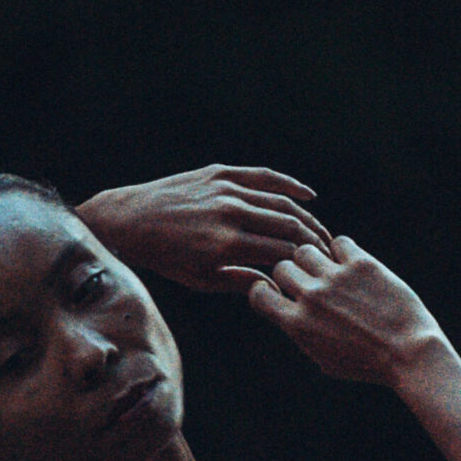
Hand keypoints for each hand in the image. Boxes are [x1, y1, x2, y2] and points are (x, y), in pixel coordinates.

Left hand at [76, 165, 333, 293]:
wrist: (130, 220)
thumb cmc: (166, 258)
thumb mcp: (201, 280)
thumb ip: (241, 281)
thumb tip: (277, 287)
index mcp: (225, 246)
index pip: (281, 254)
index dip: (304, 264)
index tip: (319, 274)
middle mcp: (229, 214)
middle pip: (288, 226)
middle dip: (314, 242)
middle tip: (330, 255)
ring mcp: (225, 190)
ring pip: (280, 202)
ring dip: (307, 218)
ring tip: (322, 233)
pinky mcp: (220, 173)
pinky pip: (264, 176)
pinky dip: (289, 185)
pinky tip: (309, 196)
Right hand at [217, 235, 446, 387]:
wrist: (409, 353)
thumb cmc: (368, 364)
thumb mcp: (325, 360)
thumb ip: (303, 334)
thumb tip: (290, 313)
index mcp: (297, 325)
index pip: (259, 294)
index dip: (265, 290)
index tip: (279, 293)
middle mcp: (311, 297)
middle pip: (282, 266)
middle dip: (293, 274)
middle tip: (310, 282)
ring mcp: (336, 278)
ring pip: (306, 249)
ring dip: (315, 259)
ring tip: (330, 271)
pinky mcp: (361, 263)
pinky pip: (340, 242)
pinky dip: (343, 251)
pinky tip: (353, 265)